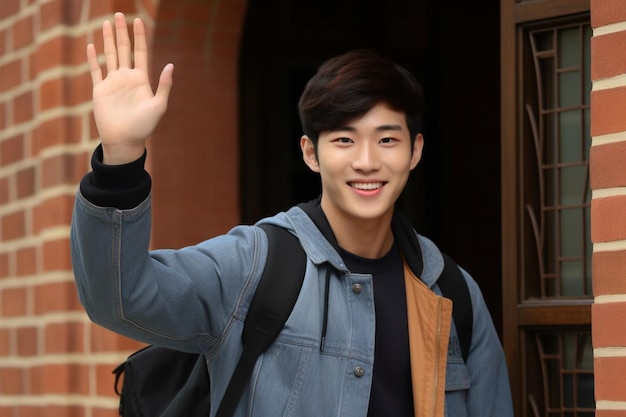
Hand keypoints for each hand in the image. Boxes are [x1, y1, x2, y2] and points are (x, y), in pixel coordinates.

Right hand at [87, 12, 172, 164]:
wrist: (125, 141)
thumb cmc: (144, 126)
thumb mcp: (159, 106)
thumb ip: (164, 85)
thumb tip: (170, 65)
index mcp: (141, 79)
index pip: (140, 52)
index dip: (139, 36)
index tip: (138, 20)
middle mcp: (127, 77)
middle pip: (124, 49)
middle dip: (121, 32)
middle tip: (118, 14)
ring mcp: (113, 82)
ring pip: (110, 55)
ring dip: (107, 39)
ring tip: (105, 23)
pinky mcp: (99, 90)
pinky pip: (95, 70)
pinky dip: (93, 58)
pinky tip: (91, 45)